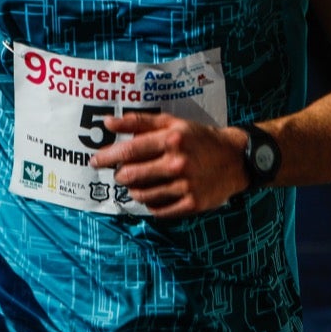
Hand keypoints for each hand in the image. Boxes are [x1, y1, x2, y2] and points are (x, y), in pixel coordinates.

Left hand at [89, 114, 249, 216]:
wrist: (235, 159)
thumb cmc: (199, 138)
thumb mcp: (173, 123)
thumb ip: (139, 122)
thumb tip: (108, 122)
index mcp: (172, 139)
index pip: (130, 150)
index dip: (108, 156)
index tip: (95, 160)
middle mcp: (178, 163)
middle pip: (132, 175)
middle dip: (119, 175)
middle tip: (119, 173)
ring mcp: (185, 186)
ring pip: (143, 195)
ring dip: (133, 190)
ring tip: (136, 183)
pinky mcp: (192, 204)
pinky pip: (159, 209)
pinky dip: (150, 204)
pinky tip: (153, 195)